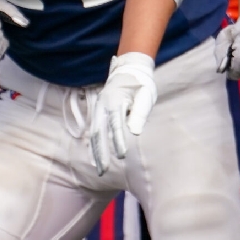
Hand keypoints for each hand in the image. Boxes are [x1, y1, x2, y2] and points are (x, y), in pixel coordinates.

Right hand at [90, 53, 157, 175]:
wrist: (129, 68)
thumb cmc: (141, 83)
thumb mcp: (146, 94)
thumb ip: (140, 113)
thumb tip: (134, 132)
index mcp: (115, 100)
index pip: (116, 124)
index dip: (118, 140)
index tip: (122, 155)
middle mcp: (103, 105)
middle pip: (99, 132)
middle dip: (101, 153)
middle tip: (103, 171)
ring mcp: (98, 109)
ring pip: (94, 133)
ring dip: (96, 152)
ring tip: (99, 169)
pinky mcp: (98, 113)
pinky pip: (94, 131)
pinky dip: (94, 145)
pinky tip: (96, 158)